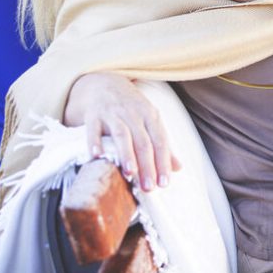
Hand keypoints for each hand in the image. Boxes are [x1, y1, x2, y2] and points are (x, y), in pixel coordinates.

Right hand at [64, 73, 180, 190]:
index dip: (163, 161)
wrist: (105, 84)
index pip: (160, 140)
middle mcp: (133, 113)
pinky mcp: (94, 114)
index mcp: (150, 115)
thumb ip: (162, 144)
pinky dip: (95, 141)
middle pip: (142, 140)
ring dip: (126, 154)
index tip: (164, 183)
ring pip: (122, 134)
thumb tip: (178, 167)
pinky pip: (94, 128)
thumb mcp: (149, 120)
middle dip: (147, 164)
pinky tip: (97, 156)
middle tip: (148, 187)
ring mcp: (113, 113)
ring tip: (130, 173)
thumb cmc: (130, 108)